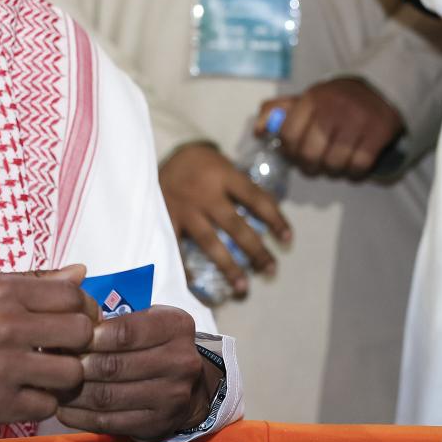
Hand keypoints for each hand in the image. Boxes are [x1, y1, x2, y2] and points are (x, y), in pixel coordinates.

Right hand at [0, 265, 98, 429]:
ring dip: (65, 374)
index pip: (71, 294)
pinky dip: (43, 400)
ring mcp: (5, 368)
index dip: (83, 306)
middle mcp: (7, 326)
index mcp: (2, 292)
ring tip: (48, 371)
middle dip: (80, 340)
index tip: (78, 316)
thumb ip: (32, 280)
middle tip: (67, 346)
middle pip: (81, 332)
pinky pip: (48, 406)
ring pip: (72, 373)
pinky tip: (27, 391)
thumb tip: (81, 272)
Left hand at [56, 306, 216, 440]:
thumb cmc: (156, 341)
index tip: (66, 336)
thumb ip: (114, 315)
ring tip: (51, 384)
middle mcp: (180, 362)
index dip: (90, 336)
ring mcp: (171, 398)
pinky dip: (80, 416)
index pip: (125, 332)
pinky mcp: (157, 425)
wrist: (193, 384)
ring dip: (73, 392)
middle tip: (49, 361)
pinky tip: (62, 407)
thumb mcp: (147, 317)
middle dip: (76, 364)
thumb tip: (65, 317)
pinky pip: (109, 423)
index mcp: (175, 327)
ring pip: (108, 397)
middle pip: (114, 366)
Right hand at [159, 144, 290, 296]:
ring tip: (243, 287)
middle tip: (270, 269)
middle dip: (255, 250)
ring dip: (228, 266)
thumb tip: (268, 211)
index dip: (275, 220)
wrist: (153, 154)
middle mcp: (206, 193)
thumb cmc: (197, 162)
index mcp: (224, 175)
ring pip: (210, 241)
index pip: (257, 199)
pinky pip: (176, 244)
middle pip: (236, 225)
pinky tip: (194, 280)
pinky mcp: (167, 216)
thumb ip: (240, 185)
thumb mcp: (222, 163)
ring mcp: (185, 207)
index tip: (287, 240)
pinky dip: (184, 263)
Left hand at [257, 78, 403, 178]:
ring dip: (331, 171)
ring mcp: (357, 120)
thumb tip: (258, 132)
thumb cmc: (332, 100)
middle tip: (313, 165)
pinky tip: (352, 167)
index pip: (288, 136)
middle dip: (309, 166)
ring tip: (332, 165)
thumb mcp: (303, 99)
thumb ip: (275, 112)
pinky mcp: (379, 131)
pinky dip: (353, 173)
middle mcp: (332, 109)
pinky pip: (359, 165)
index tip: (294, 154)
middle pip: (310, 154)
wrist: (378, 89)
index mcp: (310, 99)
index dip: (289, 152)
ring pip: (334, 163)